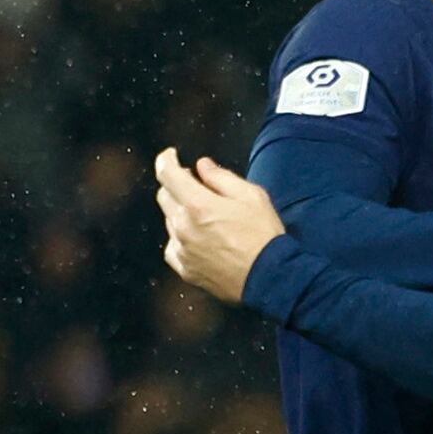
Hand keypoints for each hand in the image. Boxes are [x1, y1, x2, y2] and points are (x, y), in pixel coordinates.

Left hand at [156, 149, 290, 304]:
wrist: (268, 278)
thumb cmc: (263, 236)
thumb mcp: (252, 196)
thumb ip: (222, 177)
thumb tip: (202, 166)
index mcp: (198, 205)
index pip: (167, 174)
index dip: (166, 159)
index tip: (170, 155)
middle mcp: (182, 227)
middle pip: (164, 196)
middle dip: (176, 185)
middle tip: (196, 185)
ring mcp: (181, 250)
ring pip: (169, 221)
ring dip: (180, 212)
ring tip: (205, 216)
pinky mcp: (185, 269)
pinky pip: (173, 247)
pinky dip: (181, 238)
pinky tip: (199, 239)